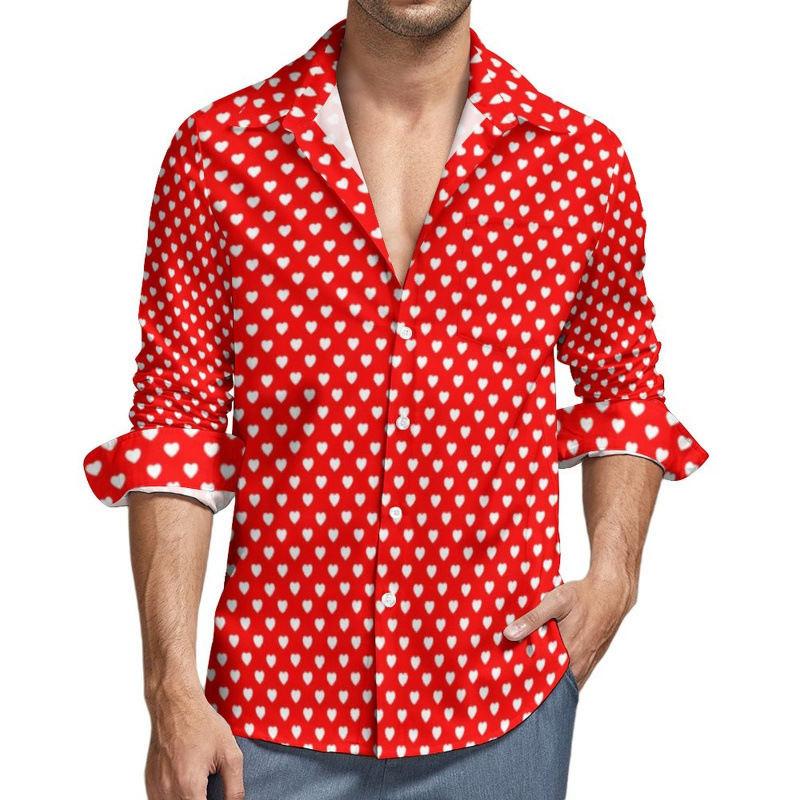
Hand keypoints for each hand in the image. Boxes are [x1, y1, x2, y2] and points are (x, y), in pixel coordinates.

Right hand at [145, 685, 244, 799]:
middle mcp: (168, 791)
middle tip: (209, 793)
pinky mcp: (149, 782)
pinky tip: (186, 790)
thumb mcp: (229, 753)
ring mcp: (155, 787)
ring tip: (199, 790)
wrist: (175, 704)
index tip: (217, 799)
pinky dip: (173, 799)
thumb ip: (234, 787)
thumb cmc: (202, 724)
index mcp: (189, 786)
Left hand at [502, 571, 636, 689]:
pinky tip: (549, 666)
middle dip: (535, 682)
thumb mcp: (555, 601)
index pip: (542, 679)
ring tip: (529, 673)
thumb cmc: (583, 596)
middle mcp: (579, 663)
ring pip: (565, 681)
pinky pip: (574, 676)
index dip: (525, 680)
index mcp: (569, 652)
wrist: (611, 594)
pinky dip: (562, 675)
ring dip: (549, 679)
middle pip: (553, 683)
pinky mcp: (591, 660)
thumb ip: (532, 618)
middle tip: (516, 677)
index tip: (509, 679)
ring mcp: (587, 664)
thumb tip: (509, 634)